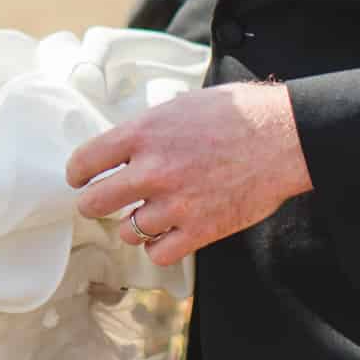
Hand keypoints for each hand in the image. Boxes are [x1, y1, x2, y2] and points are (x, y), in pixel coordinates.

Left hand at [65, 81, 313, 265]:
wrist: (282, 138)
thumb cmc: (237, 115)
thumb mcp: (179, 106)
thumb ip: (147, 130)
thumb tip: (124, 146)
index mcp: (143, 134)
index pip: (85, 161)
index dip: (77, 173)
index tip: (79, 178)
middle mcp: (152, 171)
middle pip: (94, 202)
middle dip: (92, 204)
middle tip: (99, 202)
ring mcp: (175, 204)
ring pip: (127, 231)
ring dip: (132, 224)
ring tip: (143, 214)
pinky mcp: (200, 230)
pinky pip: (159, 252)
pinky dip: (158, 246)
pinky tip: (165, 233)